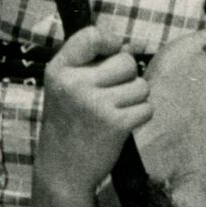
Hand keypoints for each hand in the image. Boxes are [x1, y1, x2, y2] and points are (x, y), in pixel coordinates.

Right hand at [34, 22, 150, 197]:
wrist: (62, 170)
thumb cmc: (68, 125)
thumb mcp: (64, 88)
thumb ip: (89, 64)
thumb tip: (128, 45)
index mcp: (59, 70)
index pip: (91, 35)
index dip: (110, 41)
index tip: (113, 53)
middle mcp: (75, 84)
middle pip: (125, 61)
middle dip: (127, 77)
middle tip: (112, 96)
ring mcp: (95, 104)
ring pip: (140, 86)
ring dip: (135, 99)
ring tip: (114, 113)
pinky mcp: (115, 124)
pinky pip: (146, 108)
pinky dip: (139, 117)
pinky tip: (121, 126)